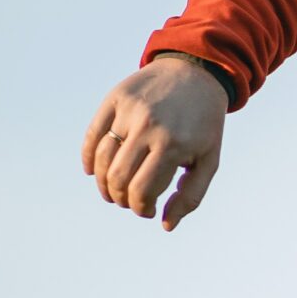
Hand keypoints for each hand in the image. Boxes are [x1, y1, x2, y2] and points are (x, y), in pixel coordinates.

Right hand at [81, 54, 227, 228]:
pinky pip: (92, 134)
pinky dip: (87, 157)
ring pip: (101, 158)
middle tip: (129, 201)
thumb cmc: (204, 124)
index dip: (140, 208)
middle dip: (120, 199)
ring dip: (103, 183)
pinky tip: (92, 171)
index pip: (141, 191)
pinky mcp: (115, 98)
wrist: (196, 73)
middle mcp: (147, 126)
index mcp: (172, 145)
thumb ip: (190, 196)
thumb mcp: (209, 160)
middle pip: (117, 178)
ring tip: (113, 191)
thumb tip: (165, 224)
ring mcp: (128, 111)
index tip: (147, 210)